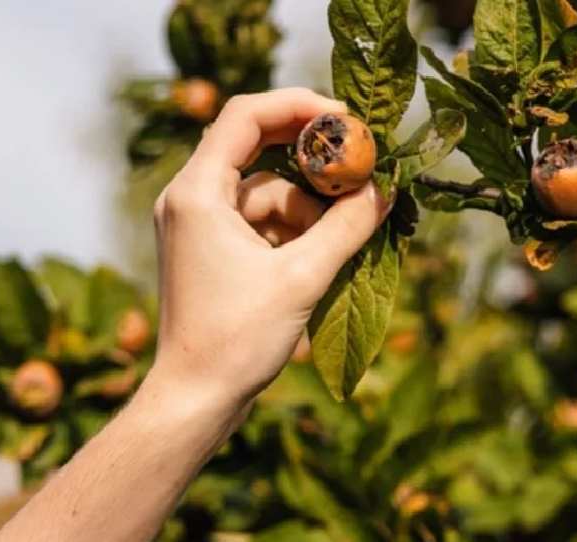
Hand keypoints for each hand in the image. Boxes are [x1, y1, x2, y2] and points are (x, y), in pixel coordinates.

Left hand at [150, 88, 388, 408]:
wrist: (196, 399)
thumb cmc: (236, 340)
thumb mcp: (301, 277)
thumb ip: (347, 226)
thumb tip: (385, 189)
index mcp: (197, 193)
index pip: (246, 116)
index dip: (300, 107)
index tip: (348, 121)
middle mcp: (191, 199)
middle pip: (260, 150)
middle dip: (314, 162)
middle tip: (362, 169)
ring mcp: (201, 226)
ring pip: (269, 192)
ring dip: (311, 208)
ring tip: (349, 234)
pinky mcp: (214, 252)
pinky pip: (263, 222)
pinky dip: (297, 231)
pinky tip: (328, 256)